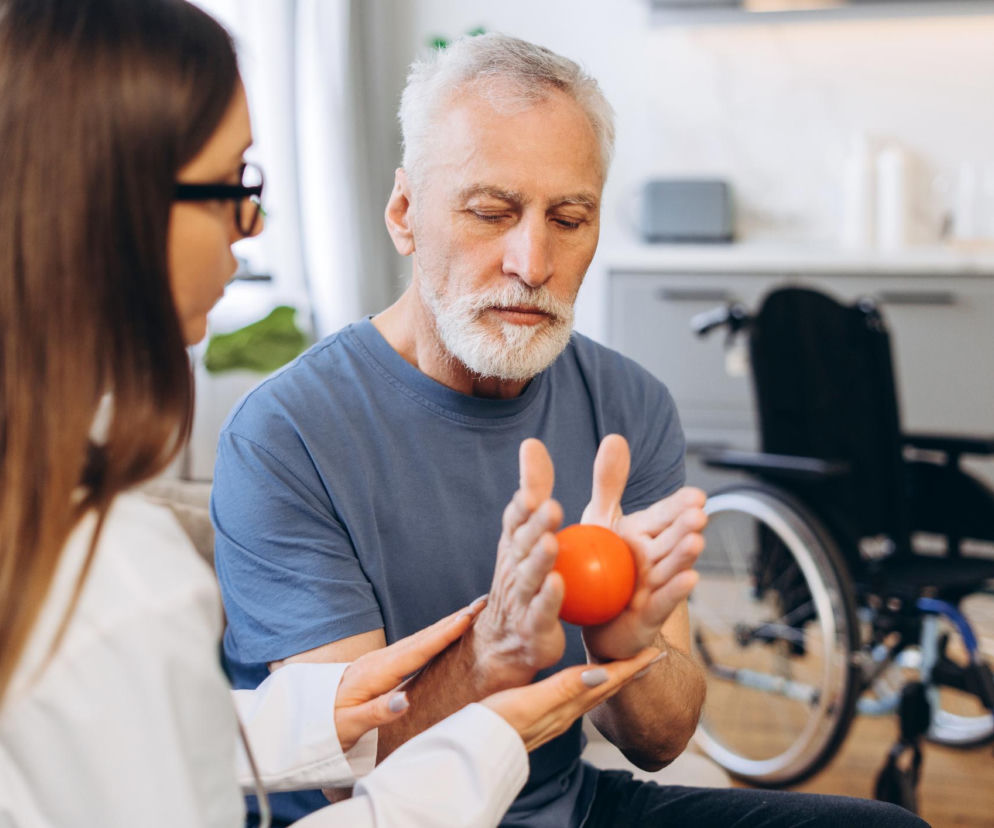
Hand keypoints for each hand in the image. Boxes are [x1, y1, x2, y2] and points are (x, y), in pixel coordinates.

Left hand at [334, 598, 486, 750]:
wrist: (302, 720)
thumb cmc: (325, 727)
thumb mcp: (348, 726)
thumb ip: (377, 712)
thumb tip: (404, 701)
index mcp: (375, 673)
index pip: (417, 650)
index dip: (444, 633)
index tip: (468, 616)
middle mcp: (379, 660)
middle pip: (422, 636)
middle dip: (452, 619)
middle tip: (481, 603)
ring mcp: (378, 661)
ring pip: (418, 639)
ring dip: (445, 625)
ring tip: (470, 613)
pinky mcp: (378, 666)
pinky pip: (413, 646)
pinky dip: (432, 636)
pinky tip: (443, 634)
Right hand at [471, 438, 565, 689]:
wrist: (507, 641)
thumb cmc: (525, 578)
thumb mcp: (527, 531)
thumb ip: (534, 489)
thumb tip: (530, 442)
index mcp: (514, 544)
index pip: (515, 520)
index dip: (521, 507)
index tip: (531, 492)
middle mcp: (514, 568)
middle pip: (523, 544)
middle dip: (535, 525)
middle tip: (551, 506)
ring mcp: (522, 599)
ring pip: (530, 576)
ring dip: (540, 559)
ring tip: (551, 542)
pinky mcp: (534, 627)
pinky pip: (541, 612)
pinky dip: (548, 599)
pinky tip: (558, 585)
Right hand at [482, 646, 663, 751]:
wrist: (471, 750)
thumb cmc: (495, 725)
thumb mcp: (529, 702)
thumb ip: (564, 689)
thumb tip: (602, 673)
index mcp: (566, 705)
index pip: (607, 681)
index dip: (631, 666)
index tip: (654, 651)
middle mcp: (565, 712)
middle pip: (606, 688)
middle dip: (630, 671)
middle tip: (651, 655)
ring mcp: (553, 716)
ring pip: (592, 693)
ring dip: (613, 678)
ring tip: (626, 666)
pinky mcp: (539, 715)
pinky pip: (576, 697)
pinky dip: (589, 684)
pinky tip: (583, 681)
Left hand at [580, 434, 705, 660]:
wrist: (594, 620)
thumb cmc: (597, 564)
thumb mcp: (599, 518)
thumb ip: (609, 482)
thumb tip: (616, 437)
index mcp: (645, 533)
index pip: (665, 515)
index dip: (679, 506)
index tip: (697, 494)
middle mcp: (656, 558)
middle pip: (672, 539)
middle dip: (685, 527)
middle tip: (700, 513)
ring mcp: (656, 586)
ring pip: (672, 568)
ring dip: (685, 556)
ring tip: (697, 541)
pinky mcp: (649, 613)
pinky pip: (662, 601)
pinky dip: (675, 591)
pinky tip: (689, 579)